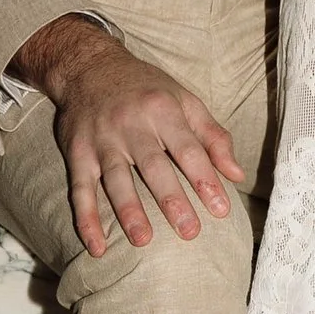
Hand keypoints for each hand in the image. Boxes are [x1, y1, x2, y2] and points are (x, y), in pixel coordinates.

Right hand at [10, 15, 247, 259]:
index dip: (205, 178)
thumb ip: (213, 137)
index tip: (221, 210)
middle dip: (171, 199)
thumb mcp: (184, 100)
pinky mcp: (77, 153)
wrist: (89, 67)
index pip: (188, 148)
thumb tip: (237, 174)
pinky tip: (98, 246)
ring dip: (128, 210)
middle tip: (189, 232)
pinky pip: (80, 189)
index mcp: (162, 110)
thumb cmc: (146, 89)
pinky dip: (86, 219)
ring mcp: (102, 140)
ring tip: (143, 240)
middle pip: (153, 165)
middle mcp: (131, 125)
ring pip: (115, 178)